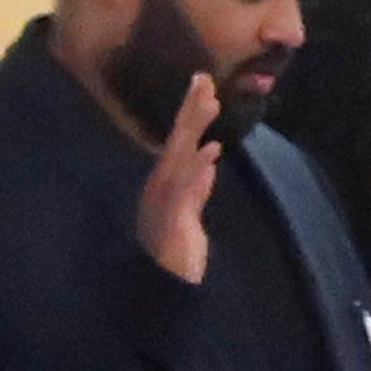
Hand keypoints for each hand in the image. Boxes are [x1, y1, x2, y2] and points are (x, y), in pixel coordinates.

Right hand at [136, 71, 225, 285]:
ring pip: (178, 160)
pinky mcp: (171, 223)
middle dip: (190, 110)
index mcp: (165, 187)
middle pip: (176, 143)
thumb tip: (206, 163)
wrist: (163, 292)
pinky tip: (211, 150)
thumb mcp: (189, 218)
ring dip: (193, 131)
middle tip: (204, 78)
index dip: (190, 114)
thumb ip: (196, 190)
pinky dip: (197, 170)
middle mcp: (159, 191)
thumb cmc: (175, 258)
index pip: (179, 144)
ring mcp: (162, 206)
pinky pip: (184, 192)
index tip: (204, 84)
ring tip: (210, 102)